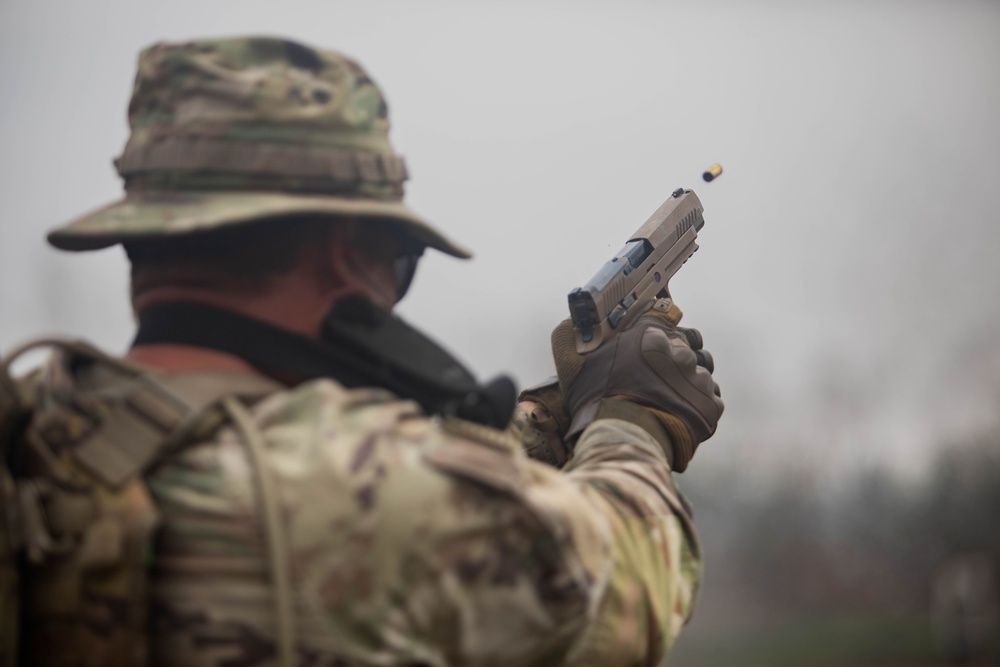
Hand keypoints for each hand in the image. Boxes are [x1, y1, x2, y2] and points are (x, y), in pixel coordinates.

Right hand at [551, 298, 722, 471]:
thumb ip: (573, 342)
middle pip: (690, 349)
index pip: (668, 327)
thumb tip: (566, 324)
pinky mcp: (710, 404)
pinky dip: (700, 408)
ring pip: (702, 374)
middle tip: (663, 383)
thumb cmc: (597, 403)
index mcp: (649, 335)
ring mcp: (697, 377)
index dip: (666, 340)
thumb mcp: (576, 367)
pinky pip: (711, 400)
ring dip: (691, 385)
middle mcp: (678, 351)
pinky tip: (680, 417)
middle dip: (680, 364)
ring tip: (671, 403)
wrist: (622, 439)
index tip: (660, 352)